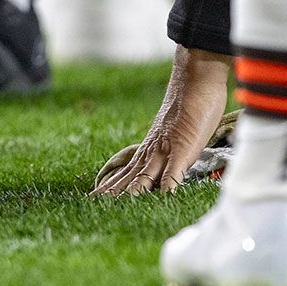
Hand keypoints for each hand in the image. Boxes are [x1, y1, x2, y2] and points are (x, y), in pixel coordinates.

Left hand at [92, 47, 229, 194]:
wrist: (195, 80)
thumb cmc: (190, 104)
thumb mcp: (178, 131)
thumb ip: (172, 148)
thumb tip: (171, 163)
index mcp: (151, 146)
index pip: (128, 169)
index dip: (114, 183)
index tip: (97, 195)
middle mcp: (153, 150)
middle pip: (128, 175)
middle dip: (112, 191)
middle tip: (91, 204)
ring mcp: (166, 150)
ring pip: (143, 175)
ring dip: (129, 192)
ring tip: (112, 206)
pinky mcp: (183, 149)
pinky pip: (174, 171)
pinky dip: (167, 186)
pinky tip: (161, 198)